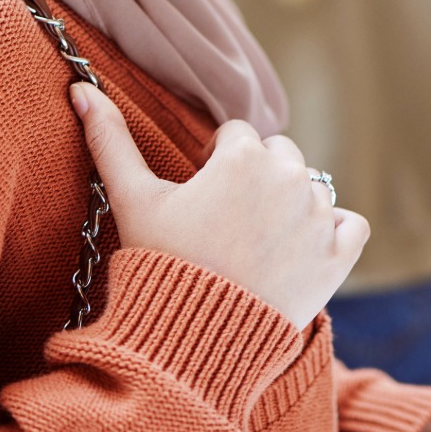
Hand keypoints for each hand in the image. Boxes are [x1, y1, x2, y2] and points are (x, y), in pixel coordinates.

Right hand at [71, 82, 367, 328]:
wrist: (193, 344)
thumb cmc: (160, 264)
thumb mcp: (130, 199)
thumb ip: (109, 138)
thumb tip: (80, 87)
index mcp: (243, 155)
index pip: (236, 135)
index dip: (214, 163)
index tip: (199, 197)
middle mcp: (289, 177)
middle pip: (278, 154)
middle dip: (255, 176)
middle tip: (224, 220)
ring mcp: (318, 218)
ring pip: (311, 187)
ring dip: (289, 204)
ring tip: (253, 242)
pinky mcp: (337, 256)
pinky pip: (350, 225)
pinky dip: (332, 232)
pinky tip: (299, 249)